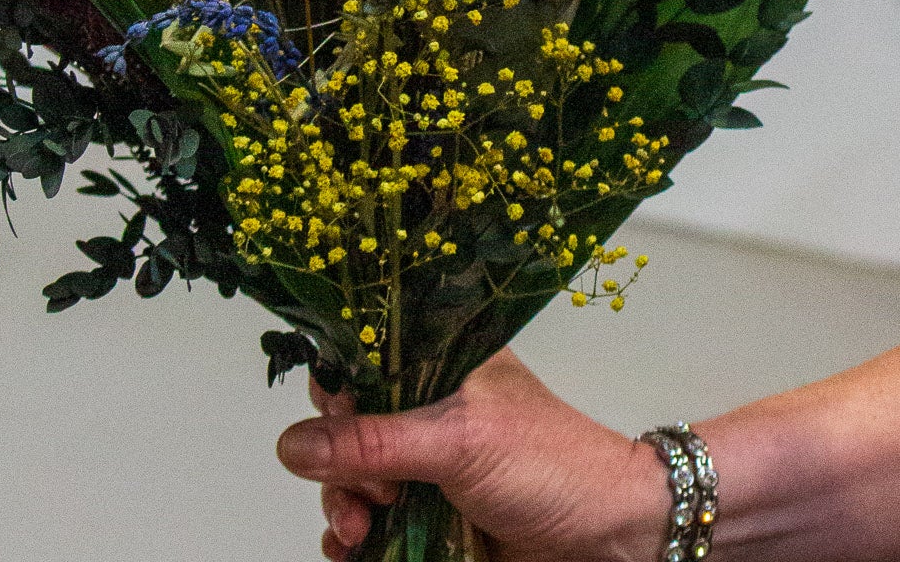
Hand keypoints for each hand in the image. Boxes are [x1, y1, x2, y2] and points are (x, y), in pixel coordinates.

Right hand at [276, 351, 668, 560]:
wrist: (606, 536)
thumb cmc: (550, 465)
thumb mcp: (458, 442)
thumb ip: (376, 441)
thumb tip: (293, 444)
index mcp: (441, 362)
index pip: (365, 356)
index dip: (338, 387)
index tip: (330, 422)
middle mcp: (430, 407)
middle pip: (349, 424)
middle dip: (337, 462)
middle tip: (360, 496)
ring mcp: (429, 464)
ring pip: (355, 477)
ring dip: (342, 505)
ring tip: (357, 533)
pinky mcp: (431, 514)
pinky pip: (373, 522)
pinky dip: (353, 538)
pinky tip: (350, 550)